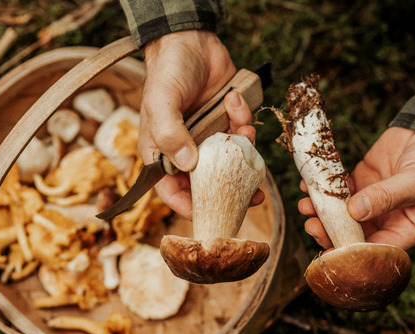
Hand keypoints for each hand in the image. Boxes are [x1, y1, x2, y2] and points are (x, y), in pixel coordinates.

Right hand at [138, 30, 259, 217]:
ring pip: (231, 161)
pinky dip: (245, 120)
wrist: (190, 40)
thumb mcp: (161, 101)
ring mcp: (209, 138)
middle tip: (253, 196)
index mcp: (162, 152)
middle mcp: (186, 150)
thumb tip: (187, 164)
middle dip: (231, 189)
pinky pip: (242, 134)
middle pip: (208, 183)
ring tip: (245, 133)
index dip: (190, 207)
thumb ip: (169, 133)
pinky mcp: (228, 123)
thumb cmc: (167, 71)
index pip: (171, 191)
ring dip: (243, 150)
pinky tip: (236, 101)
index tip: (211, 212)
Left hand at [299, 127, 414, 248]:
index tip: (330, 247)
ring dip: (321, 212)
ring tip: (305, 204)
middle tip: (311, 224)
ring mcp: (370, 202)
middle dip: (329, 232)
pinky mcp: (360, 182)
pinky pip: (338, 191)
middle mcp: (386, 221)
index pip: (375, 251)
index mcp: (406, 230)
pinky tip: (309, 184)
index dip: (351, 252)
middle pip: (352, 235)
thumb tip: (356, 212)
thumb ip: (387, 197)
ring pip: (340, 214)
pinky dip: (324, 189)